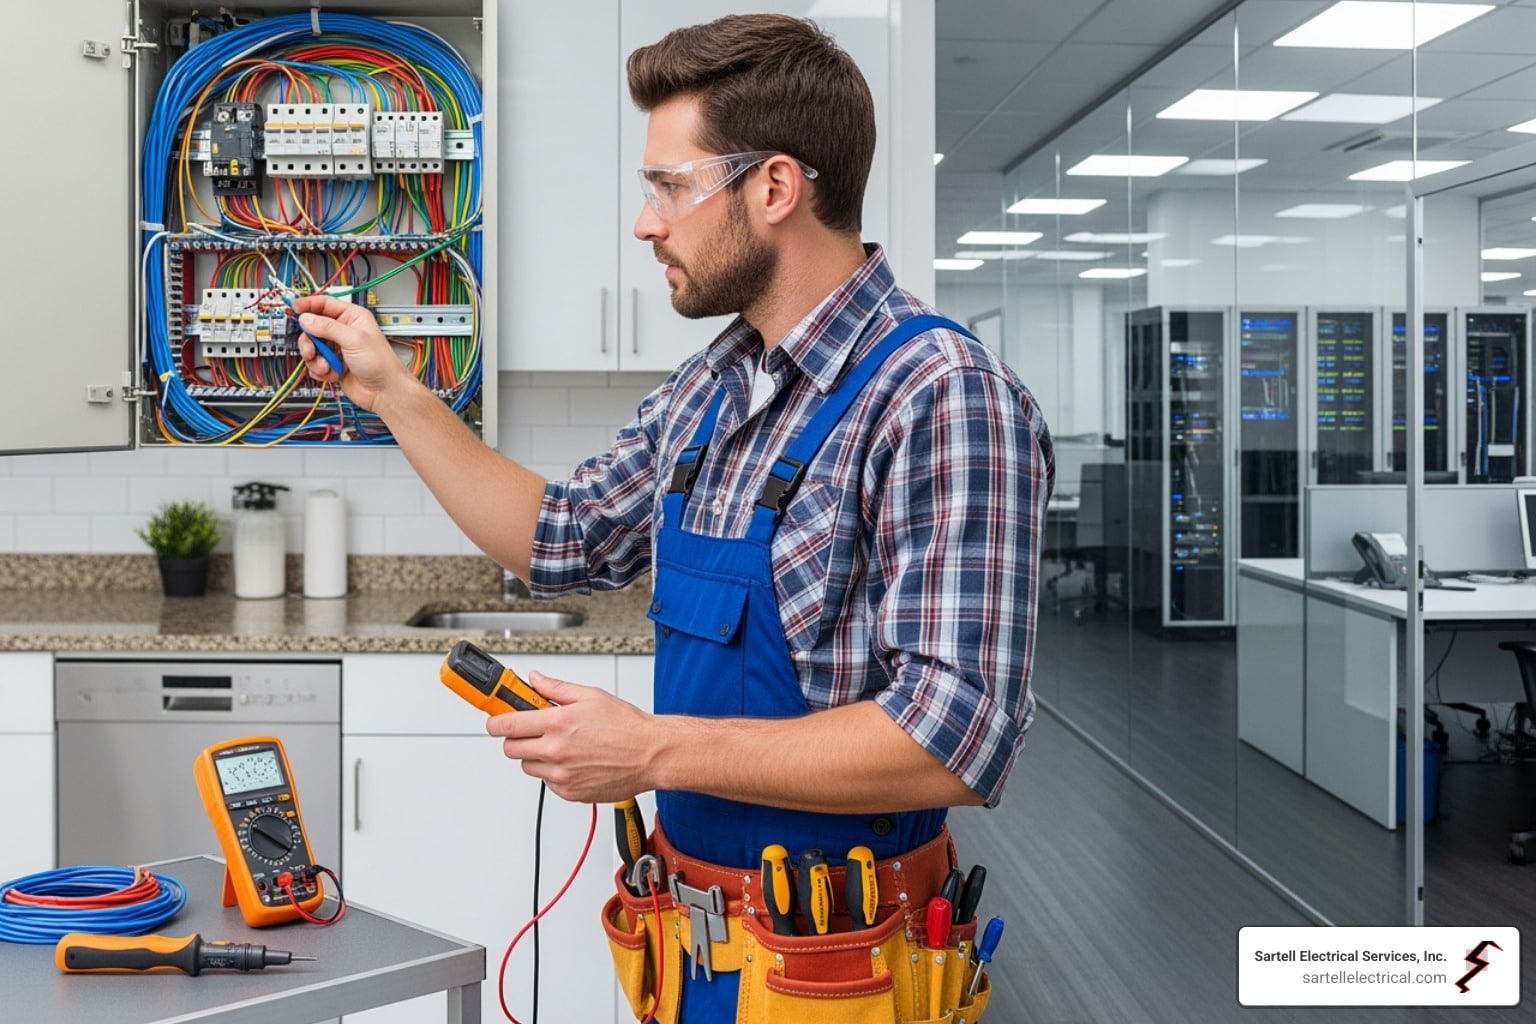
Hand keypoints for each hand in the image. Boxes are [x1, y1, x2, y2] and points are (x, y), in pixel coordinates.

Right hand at [290, 294, 411, 412]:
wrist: (384, 392)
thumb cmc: (380, 363)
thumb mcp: (353, 339)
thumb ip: (327, 327)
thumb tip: (306, 318)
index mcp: (352, 317)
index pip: (325, 304)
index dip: (308, 305)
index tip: (294, 309)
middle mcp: (343, 331)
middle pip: (313, 327)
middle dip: (309, 340)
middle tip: (311, 349)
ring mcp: (338, 348)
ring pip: (312, 347)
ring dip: (315, 359)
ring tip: (325, 365)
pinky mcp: (333, 364)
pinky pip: (315, 363)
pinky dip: (319, 370)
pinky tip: (331, 373)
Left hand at [485, 671, 657, 802]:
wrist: (651, 755)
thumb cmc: (627, 726)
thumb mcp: (590, 696)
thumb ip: (555, 687)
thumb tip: (534, 680)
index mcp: (557, 723)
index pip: (505, 724)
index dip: (495, 720)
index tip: (494, 718)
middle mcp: (555, 751)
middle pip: (510, 748)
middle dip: (517, 737)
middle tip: (532, 730)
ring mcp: (561, 774)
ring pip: (527, 766)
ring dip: (536, 756)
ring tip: (561, 745)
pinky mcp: (569, 792)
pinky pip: (547, 782)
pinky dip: (553, 772)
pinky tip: (573, 760)